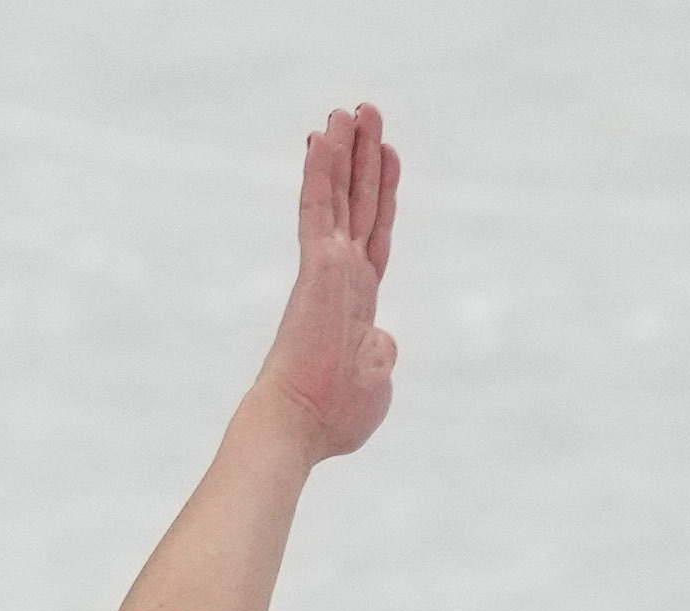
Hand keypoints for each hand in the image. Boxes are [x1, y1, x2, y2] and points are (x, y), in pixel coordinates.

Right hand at [258, 103, 400, 456]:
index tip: (388, 154)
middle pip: (358, 203)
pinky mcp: (317, 266)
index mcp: (358, 301)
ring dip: (344, 150)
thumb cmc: (334, 416)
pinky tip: (324, 134)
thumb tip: (383, 340)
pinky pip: (319, 207)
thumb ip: (380, 355)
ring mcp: (328, 268)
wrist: (301, 424)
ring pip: (338, 195)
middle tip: (367, 110)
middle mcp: (342, 275)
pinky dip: (322, 170)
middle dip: (363, 157)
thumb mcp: (375, 382)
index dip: (382, 194)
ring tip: (349, 108)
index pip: (373, 233)